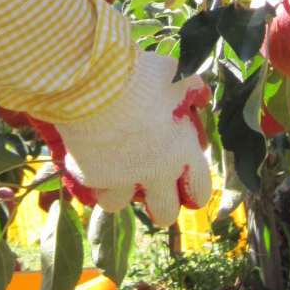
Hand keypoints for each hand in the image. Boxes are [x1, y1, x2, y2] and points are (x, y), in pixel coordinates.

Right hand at [37, 52, 211, 226]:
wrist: (95, 82)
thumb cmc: (141, 75)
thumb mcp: (175, 76)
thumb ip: (191, 90)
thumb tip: (201, 96)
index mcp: (183, 151)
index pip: (199, 191)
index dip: (192, 190)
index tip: (184, 184)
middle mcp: (156, 173)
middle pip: (165, 213)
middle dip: (160, 202)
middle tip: (150, 185)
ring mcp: (122, 179)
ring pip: (122, 205)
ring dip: (119, 191)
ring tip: (114, 171)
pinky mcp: (92, 177)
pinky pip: (92, 190)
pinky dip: (92, 178)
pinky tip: (89, 160)